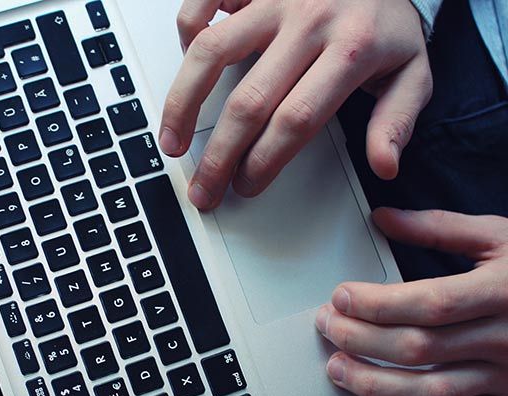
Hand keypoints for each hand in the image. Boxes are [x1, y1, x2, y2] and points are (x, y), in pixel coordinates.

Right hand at [161, 0, 431, 208]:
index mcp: (351, 49)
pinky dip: (185, 34)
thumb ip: (397, 120)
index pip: (296, 119)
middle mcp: (307, 21)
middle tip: (203, 188)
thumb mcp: (412, 71)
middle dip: (219, 156)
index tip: (247, 185)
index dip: (264, 161)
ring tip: (172, 141)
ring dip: (183, 104)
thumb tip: (385, 166)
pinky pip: (201, 3)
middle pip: (249, 101)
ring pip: (211, 53)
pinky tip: (186, 68)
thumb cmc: (388, 21)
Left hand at [315, 208, 507, 395]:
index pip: (429, 303)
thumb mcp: (501, 236)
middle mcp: (505, 337)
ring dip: (377, 386)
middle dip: (360, 339)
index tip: (340, 296)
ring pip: (436, 392)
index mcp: (501, 291)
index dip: (377, 304)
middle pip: (420, 348)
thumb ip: (440, 228)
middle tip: (326, 326)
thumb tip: (383, 217)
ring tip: (338, 369)